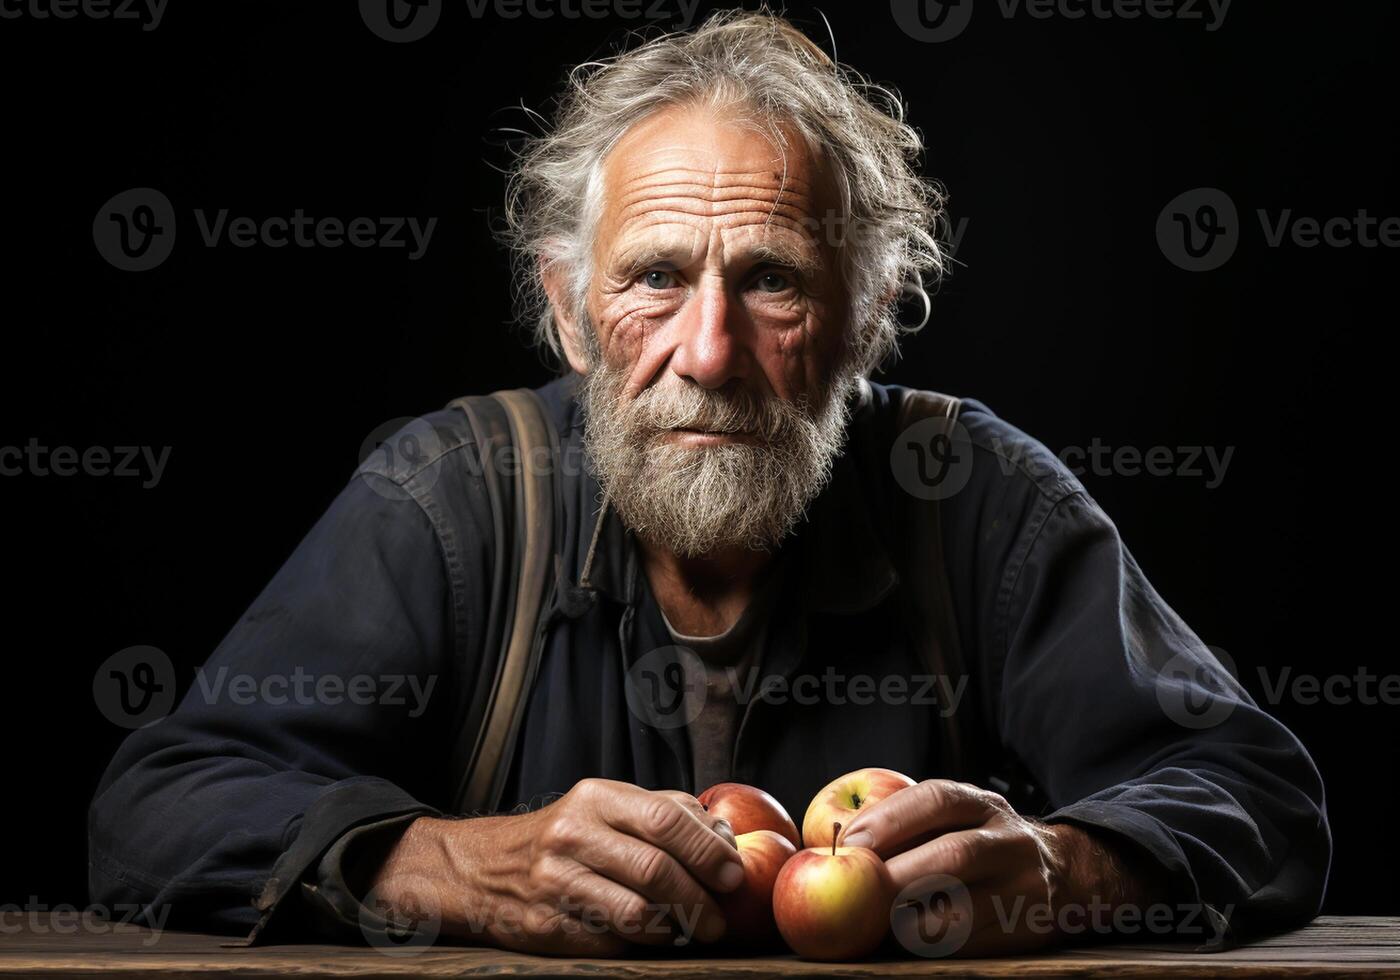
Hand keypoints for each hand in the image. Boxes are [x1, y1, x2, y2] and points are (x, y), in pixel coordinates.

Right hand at [367, 779, 743, 954]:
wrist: (482, 869)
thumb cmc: (565, 836)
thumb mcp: (607, 806)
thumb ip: (666, 812)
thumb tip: (725, 837)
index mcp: (596, 798)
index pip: (665, 819)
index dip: (707, 850)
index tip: (733, 874)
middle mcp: (573, 834)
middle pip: (655, 869)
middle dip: (700, 897)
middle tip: (720, 916)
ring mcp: (557, 881)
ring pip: (636, 912)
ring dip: (676, 927)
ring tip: (693, 930)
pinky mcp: (547, 925)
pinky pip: (610, 941)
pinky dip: (642, 943)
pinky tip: (653, 937)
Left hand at [837, 779, 1166, 956]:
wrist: (1067, 875)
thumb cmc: (980, 844)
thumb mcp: (957, 818)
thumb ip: (908, 825)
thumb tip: (828, 843)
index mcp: (981, 803)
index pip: (936, 799)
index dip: (890, 818)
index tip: (849, 840)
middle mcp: (1008, 838)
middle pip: (953, 854)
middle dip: (898, 875)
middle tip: (855, 891)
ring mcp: (1023, 885)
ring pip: (964, 907)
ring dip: (912, 919)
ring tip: (878, 923)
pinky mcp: (1026, 928)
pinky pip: (972, 942)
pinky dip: (934, 944)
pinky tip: (907, 941)